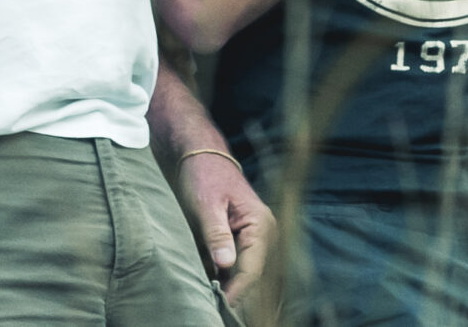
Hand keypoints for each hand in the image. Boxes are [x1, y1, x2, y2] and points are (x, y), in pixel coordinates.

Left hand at [176, 150, 273, 304]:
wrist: (200, 157)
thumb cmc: (203, 175)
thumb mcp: (205, 203)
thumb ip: (216, 233)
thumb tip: (225, 264)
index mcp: (261, 224)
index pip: (252, 269)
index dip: (236, 290)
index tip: (220, 304)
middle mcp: (266, 235)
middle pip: (254, 277)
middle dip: (236, 294)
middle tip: (215, 309)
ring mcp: (258, 240)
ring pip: (248, 276)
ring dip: (232, 289)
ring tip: (213, 303)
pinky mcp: (246, 242)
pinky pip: (241, 268)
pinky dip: (228, 279)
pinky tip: (214, 289)